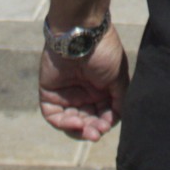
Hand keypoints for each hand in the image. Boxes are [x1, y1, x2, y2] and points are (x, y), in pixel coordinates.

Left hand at [38, 26, 128, 141]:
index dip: (104, 124)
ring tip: (88, 131)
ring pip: (70, 122)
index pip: (102, 115)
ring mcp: (65, 93)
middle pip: (86, 121)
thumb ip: (120, 100)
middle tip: (96, 133)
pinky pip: (54, 115)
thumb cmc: (103, 52)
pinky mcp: (49, 93)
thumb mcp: (118, 77)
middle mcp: (83, 93)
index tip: (107, 126)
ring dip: (79, 130)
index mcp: (100, 89)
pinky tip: (75, 123)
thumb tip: (115, 120)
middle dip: (92, 129)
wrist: (80, 35)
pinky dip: (64, 123)